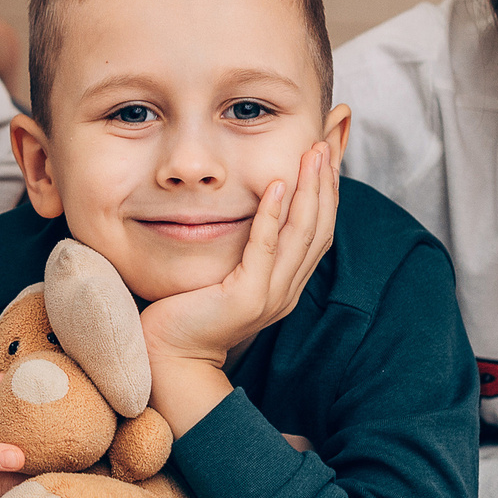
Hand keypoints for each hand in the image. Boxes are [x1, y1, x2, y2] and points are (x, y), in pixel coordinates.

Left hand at [139, 141, 337, 373]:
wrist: (170, 355)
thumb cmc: (189, 309)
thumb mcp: (228, 273)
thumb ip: (246, 247)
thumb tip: (250, 208)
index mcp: (287, 284)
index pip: (319, 231)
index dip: (327, 192)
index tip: (327, 155)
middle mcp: (287, 290)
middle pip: (320, 229)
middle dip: (326, 183)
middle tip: (325, 143)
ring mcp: (271, 295)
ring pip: (302, 235)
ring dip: (309, 190)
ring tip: (311, 154)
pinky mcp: (248, 298)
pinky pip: (265, 249)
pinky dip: (272, 215)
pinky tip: (275, 185)